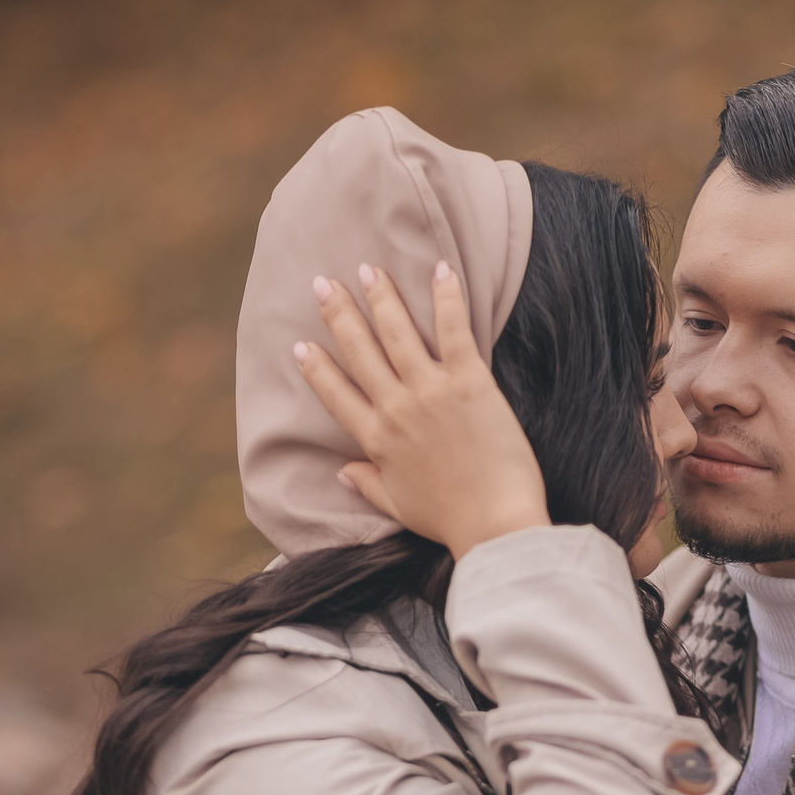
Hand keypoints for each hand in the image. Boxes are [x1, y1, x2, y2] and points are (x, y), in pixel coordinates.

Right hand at [295, 261, 549, 561]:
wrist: (494, 526)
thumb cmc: (449, 520)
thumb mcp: (398, 506)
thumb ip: (367, 483)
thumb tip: (342, 470)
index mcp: (376, 441)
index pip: (336, 395)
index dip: (316, 368)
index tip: (300, 345)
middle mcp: (396, 409)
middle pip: (359, 352)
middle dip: (338, 314)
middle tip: (323, 283)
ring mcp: (430, 392)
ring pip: (397, 332)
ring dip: (381, 297)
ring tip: (368, 269)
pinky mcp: (468, 382)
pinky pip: (453, 329)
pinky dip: (446, 296)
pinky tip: (439, 268)